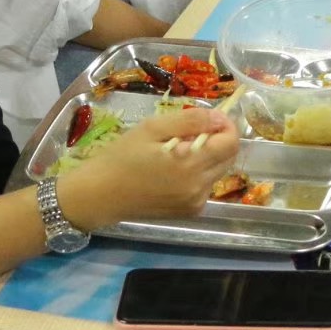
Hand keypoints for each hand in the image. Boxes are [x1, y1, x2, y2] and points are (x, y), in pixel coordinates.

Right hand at [81, 106, 242, 221]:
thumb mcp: (152, 128)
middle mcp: (199, 188)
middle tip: (189, 132)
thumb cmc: (121, 157)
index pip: (231, 142)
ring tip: (177, 151)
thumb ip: (190, 120)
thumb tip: (219, 117)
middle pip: (229, 158)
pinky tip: (174, 170)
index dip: (225, 125)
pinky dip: (199, 173)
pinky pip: (206, 186)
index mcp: (191, 165)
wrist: (99, 195)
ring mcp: (195, 203)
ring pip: (218, 171)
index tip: (210, 117)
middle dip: (217, 140)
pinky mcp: (189, 212)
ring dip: (208, 157)